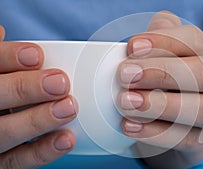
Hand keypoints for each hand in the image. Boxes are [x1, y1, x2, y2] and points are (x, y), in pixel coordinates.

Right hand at [0, 26, 76, 168]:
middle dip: (24, 89)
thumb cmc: (0, 89)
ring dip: (38, 120)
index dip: (7, 58)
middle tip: (60, 82)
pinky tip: (66, 138)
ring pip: (3, 133)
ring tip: (68, 108)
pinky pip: (17, 161)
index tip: (36, 55)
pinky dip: (42, 151)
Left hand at [117, 12, 202, 168]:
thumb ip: (156, 36)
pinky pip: (186, 139)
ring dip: (160, 105)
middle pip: (202, 73)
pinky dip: (155, 133)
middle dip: (162, 72)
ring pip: (201, 109)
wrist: (172, 117)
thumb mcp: (160, 51)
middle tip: (124, 75)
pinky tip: (128, 126)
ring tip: (125, 102)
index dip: (163, 41)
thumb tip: (139, 43)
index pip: (193, 39)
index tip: (131, 47)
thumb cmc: (162, 77)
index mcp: (202, 53)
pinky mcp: (202, 138)